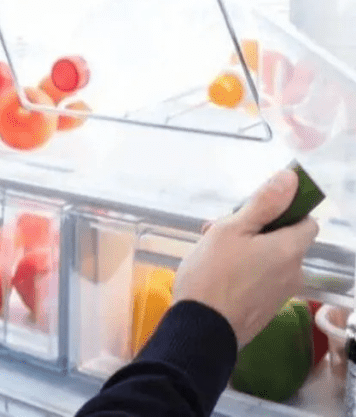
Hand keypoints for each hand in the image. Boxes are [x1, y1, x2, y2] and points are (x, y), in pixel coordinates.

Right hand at [173, 168, 318, 348]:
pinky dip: (245, 272)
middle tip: (220, 230)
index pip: (307, 222)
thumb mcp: (231, 229)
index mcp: (289, 249)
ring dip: (247, 251)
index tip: (256, 211)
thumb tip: (291, 179)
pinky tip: (216, 273)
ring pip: (270, 261)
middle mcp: (294, 272)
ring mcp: (281, 294)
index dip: (285, 212)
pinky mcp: (266, 310)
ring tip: (210, 252)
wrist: (202, 329)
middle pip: (284, 241)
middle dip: (256, 231)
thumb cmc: (213, 274)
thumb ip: (264, 203)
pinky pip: (261, 280)